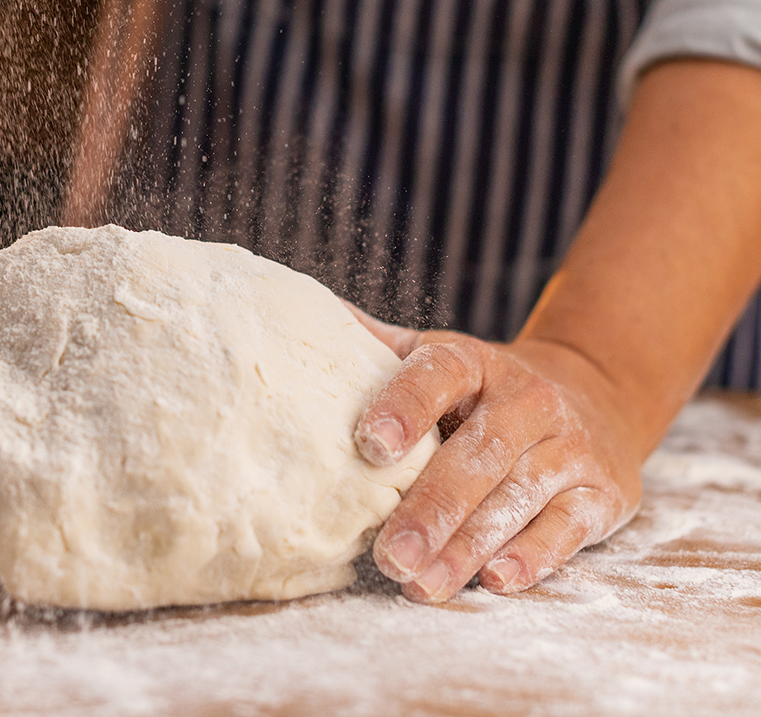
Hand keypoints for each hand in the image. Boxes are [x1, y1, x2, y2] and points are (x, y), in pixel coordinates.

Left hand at [352, 318, 643, 601]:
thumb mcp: (436, 355)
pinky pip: (567, 528)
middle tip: (388, 555)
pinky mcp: (600, 493)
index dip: (404, 407)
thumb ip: (374, 346)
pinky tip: (496, 580)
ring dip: (468, 547)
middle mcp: (526, 400)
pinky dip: (533, 557)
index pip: (438, 375)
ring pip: (516, 498)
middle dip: (430, 509)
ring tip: (421, 584)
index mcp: (474, 362)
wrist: (595, 392)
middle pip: (476, 455)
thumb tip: (295, 311)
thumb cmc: (484, 386)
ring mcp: (567, 446)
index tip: (368, 446)